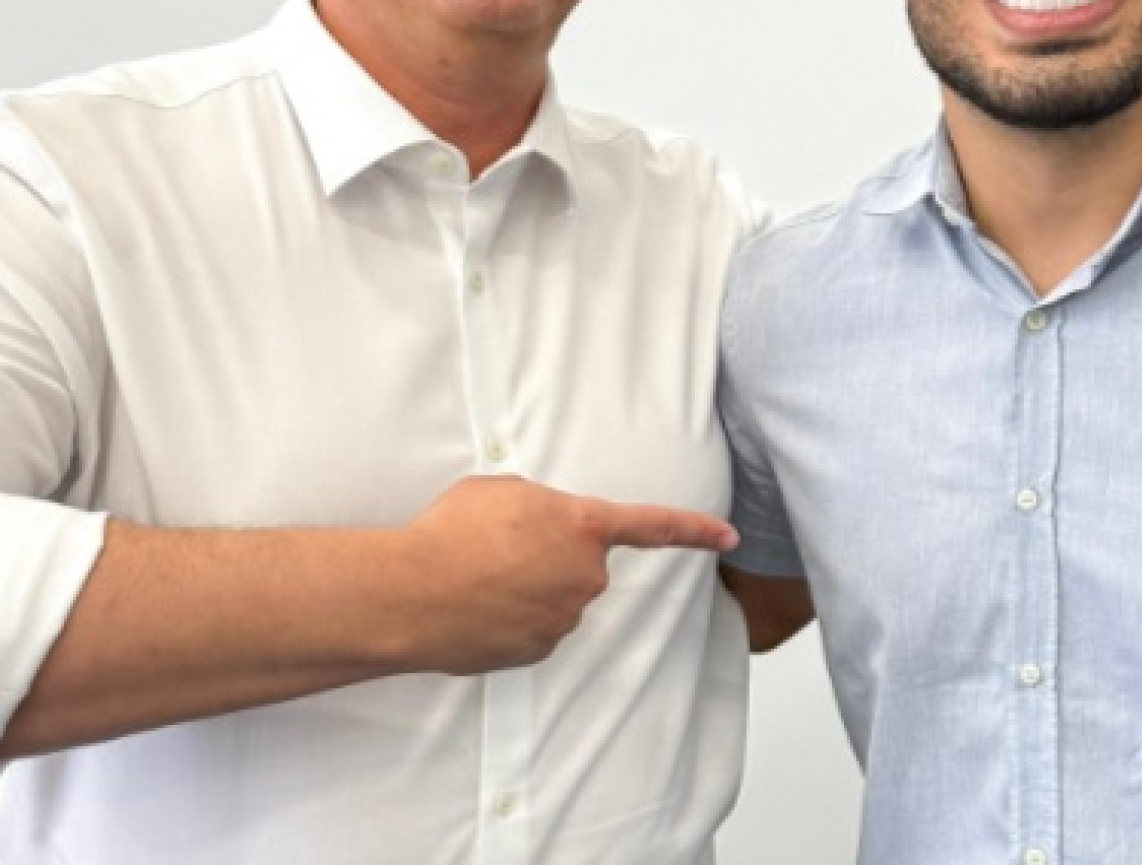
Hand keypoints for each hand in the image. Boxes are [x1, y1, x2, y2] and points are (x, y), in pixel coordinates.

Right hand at [396, 475, 736, 673]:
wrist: (411, 593)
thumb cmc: (452, 531)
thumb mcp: (503, 490)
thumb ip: (541, 506)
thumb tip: (542, 527)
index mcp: (584, 526)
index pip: (654, 526)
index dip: (695, 529)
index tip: (730, 536)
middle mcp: (586, 576)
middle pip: (582, 563)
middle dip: (549, 555)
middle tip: (498, 547)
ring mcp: (564, 619)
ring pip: (555, 596)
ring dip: (525, 587)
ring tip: (477, 576)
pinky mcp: (537, 651)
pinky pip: (532, 627)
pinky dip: (510, 618)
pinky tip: (476, 607)